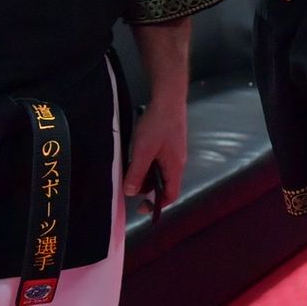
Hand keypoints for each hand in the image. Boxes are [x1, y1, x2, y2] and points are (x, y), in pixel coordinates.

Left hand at [122, 91, 186, 212]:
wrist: (168, 98)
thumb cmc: (158, 125)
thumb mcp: (143, 151)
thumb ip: (137, 172)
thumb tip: (130, 193)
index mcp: (175, 167)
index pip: (171, 194)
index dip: (157, 204)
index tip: (140, 207)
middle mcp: (177, 161)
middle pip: (165, 183)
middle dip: (147, 187)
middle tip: (129, 183)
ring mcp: (174, 151)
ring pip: (160, 171)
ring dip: (146, 174)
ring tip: (130, 168)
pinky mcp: (170, 142)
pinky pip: (159, 160)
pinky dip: (148, 163)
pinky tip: (137, 154)